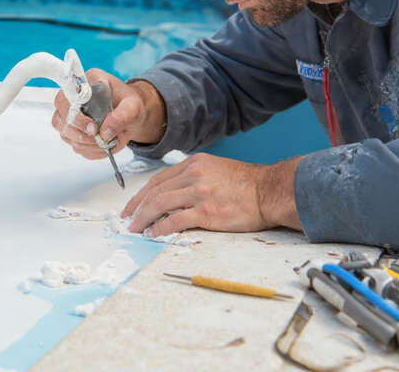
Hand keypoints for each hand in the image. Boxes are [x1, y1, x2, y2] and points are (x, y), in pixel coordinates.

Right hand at [50, 69, 164, 159]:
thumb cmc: (132, 104)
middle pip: (61, 118)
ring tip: (106, 142)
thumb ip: (121, 116)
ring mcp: (71, 116)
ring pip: (66, 134)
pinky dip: (90, 150)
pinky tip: (104, 146)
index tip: (92, 126)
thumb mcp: (133, 106)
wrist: (134, 116)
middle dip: (80, 133)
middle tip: (98, 136)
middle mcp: (73, 98)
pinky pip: (75, 145)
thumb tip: (105, 132)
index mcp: (86, 83)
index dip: (74, 114)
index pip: (65, 97)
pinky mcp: (75, 131)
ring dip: (87, 143)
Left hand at [121, 153, 301, 235]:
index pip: (159, 179)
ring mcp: (199, 193)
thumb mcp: (216, 169)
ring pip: (160, 204)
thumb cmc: (247, 184)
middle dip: (137, 207)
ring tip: (136, 229)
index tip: (132, 205)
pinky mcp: (206, 212)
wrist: (270, 191)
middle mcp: (194, 175)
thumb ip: (194, 177)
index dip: (142, 193)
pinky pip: (175, 220)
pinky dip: (160, 228)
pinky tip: (153, 234)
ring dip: (143, 218)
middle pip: (155, 191)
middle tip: (127, 219)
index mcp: (194, 164)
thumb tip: (174, 193)